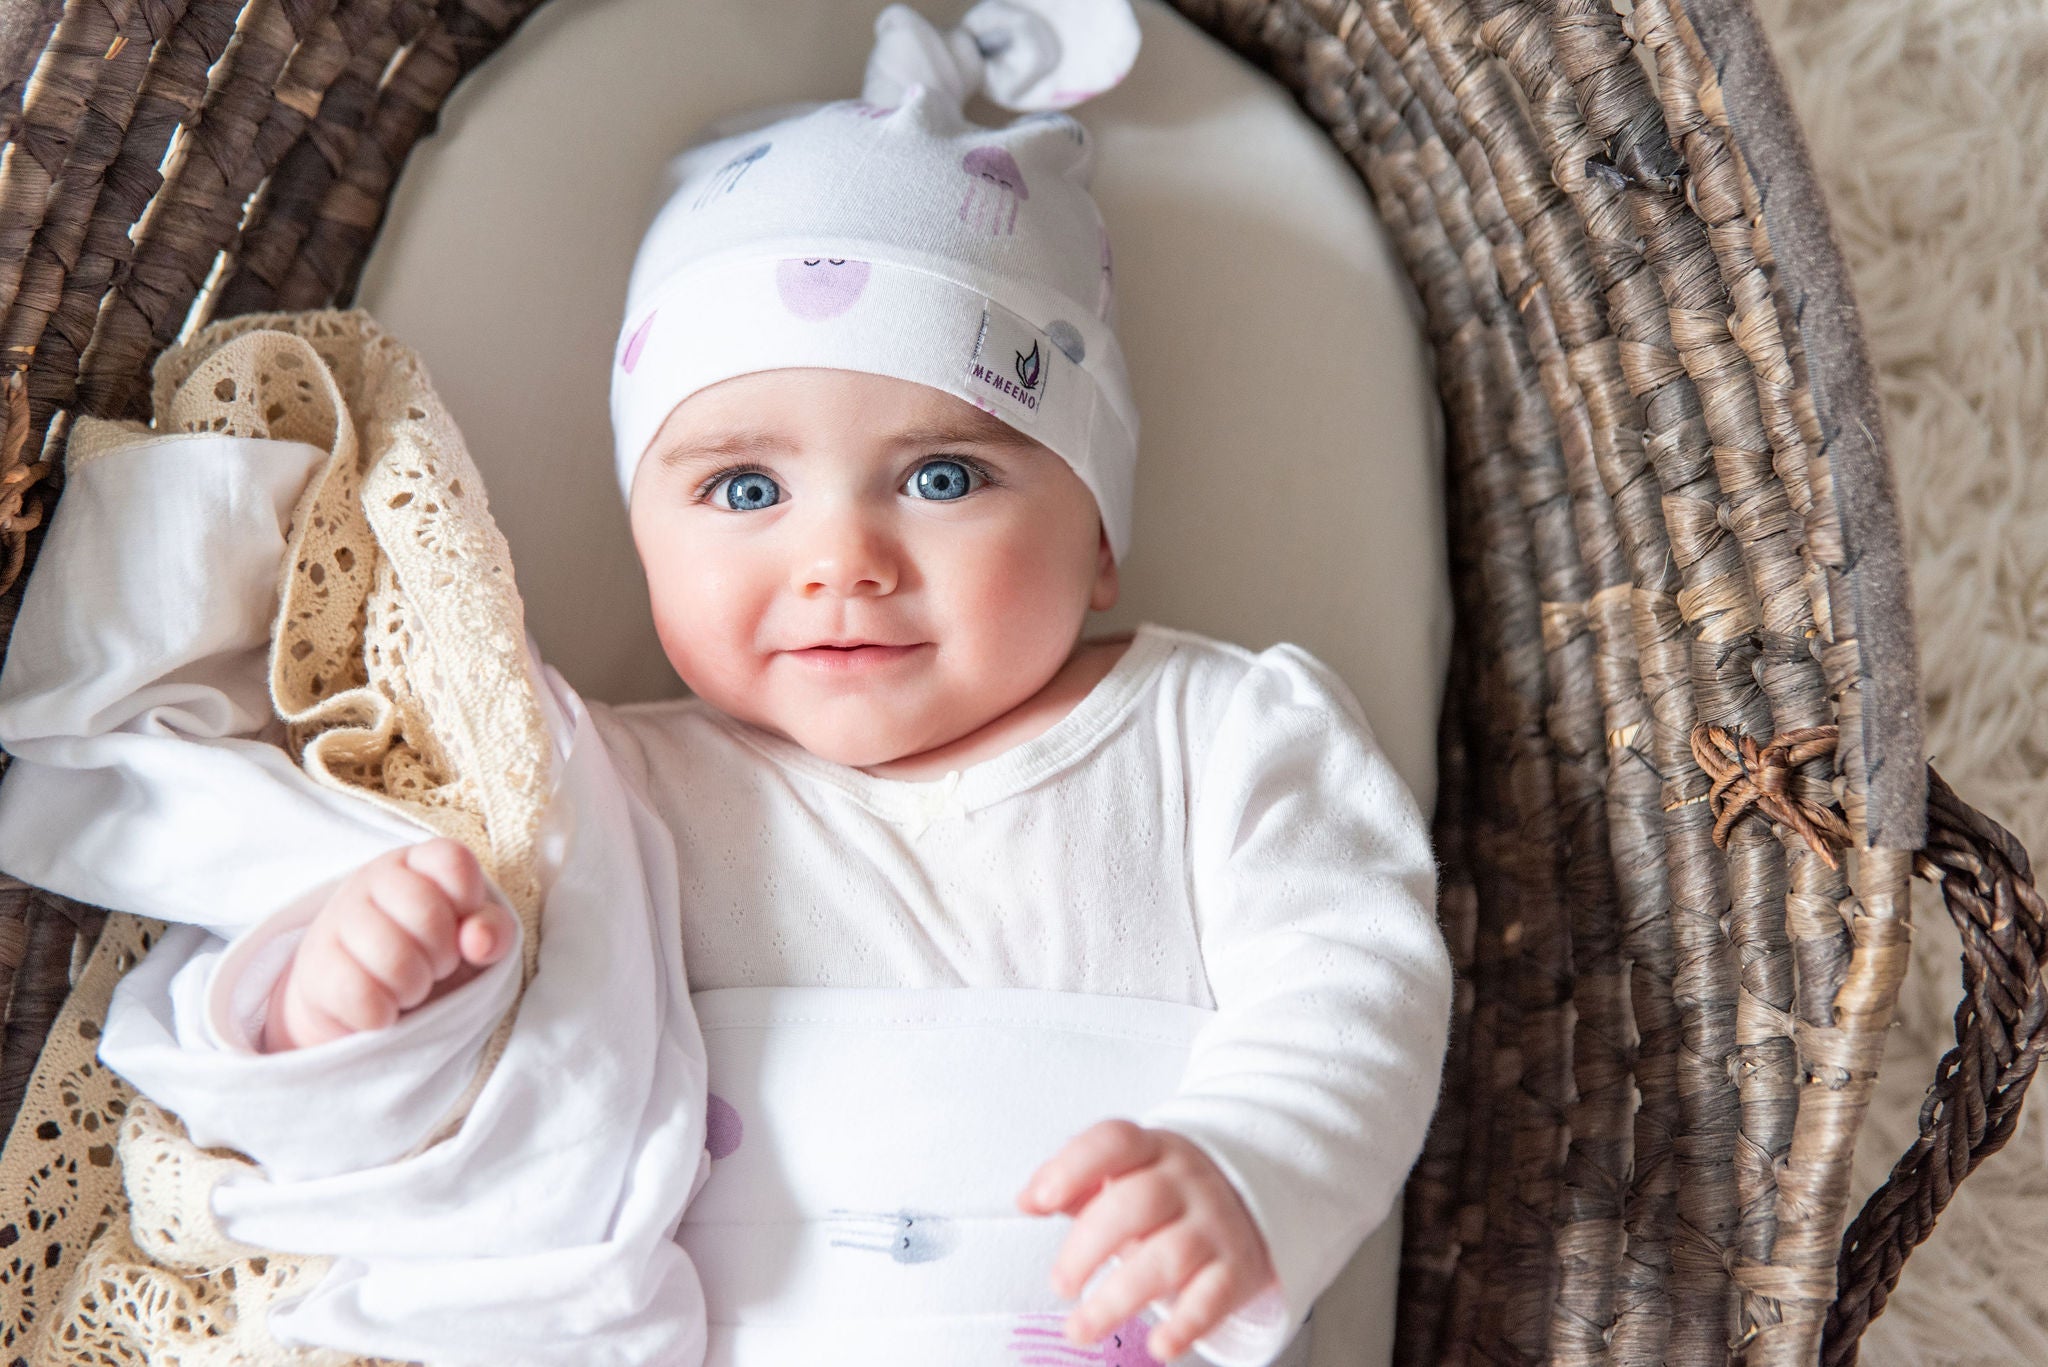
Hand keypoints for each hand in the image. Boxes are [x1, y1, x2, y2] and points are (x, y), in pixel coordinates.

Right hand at [261, 838, 514, 1052]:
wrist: (358, 1001)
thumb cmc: (428, 958)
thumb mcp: (473, 941)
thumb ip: (493, 930)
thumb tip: (479, 941)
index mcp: (418, 862)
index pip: (453, 862)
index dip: (469, 903)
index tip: (461, 930)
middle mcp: (373, 880)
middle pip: (428, 916)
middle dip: (444, 956)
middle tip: (434, 967)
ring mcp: (337, 919)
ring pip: (395, 960)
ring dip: (414, 988)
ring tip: (407, 987)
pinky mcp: (314, 967)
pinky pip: (360, 996)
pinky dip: (382, 1015)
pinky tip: (381, 1009)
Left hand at [1016, 1119, 1277, 1362]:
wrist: (1251, 1203)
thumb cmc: (1165, 1195)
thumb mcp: (1124, 1175)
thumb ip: (1073, 1183)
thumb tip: (1027, 1200)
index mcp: (1151, 1150)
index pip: (1113, 1141)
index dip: (1073, 1168)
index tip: (1040, 1202)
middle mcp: (1186, 1181)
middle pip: (1137, 1203)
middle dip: (1088, 1247)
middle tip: (1060, 1285)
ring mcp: (1214, 1224)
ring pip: (1170, 1255)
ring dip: (1118, 1298)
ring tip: (1080, 1329)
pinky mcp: (1236, 1269)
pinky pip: (1214, 1297)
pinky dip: (1186, 1325)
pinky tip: (1160, 1346)